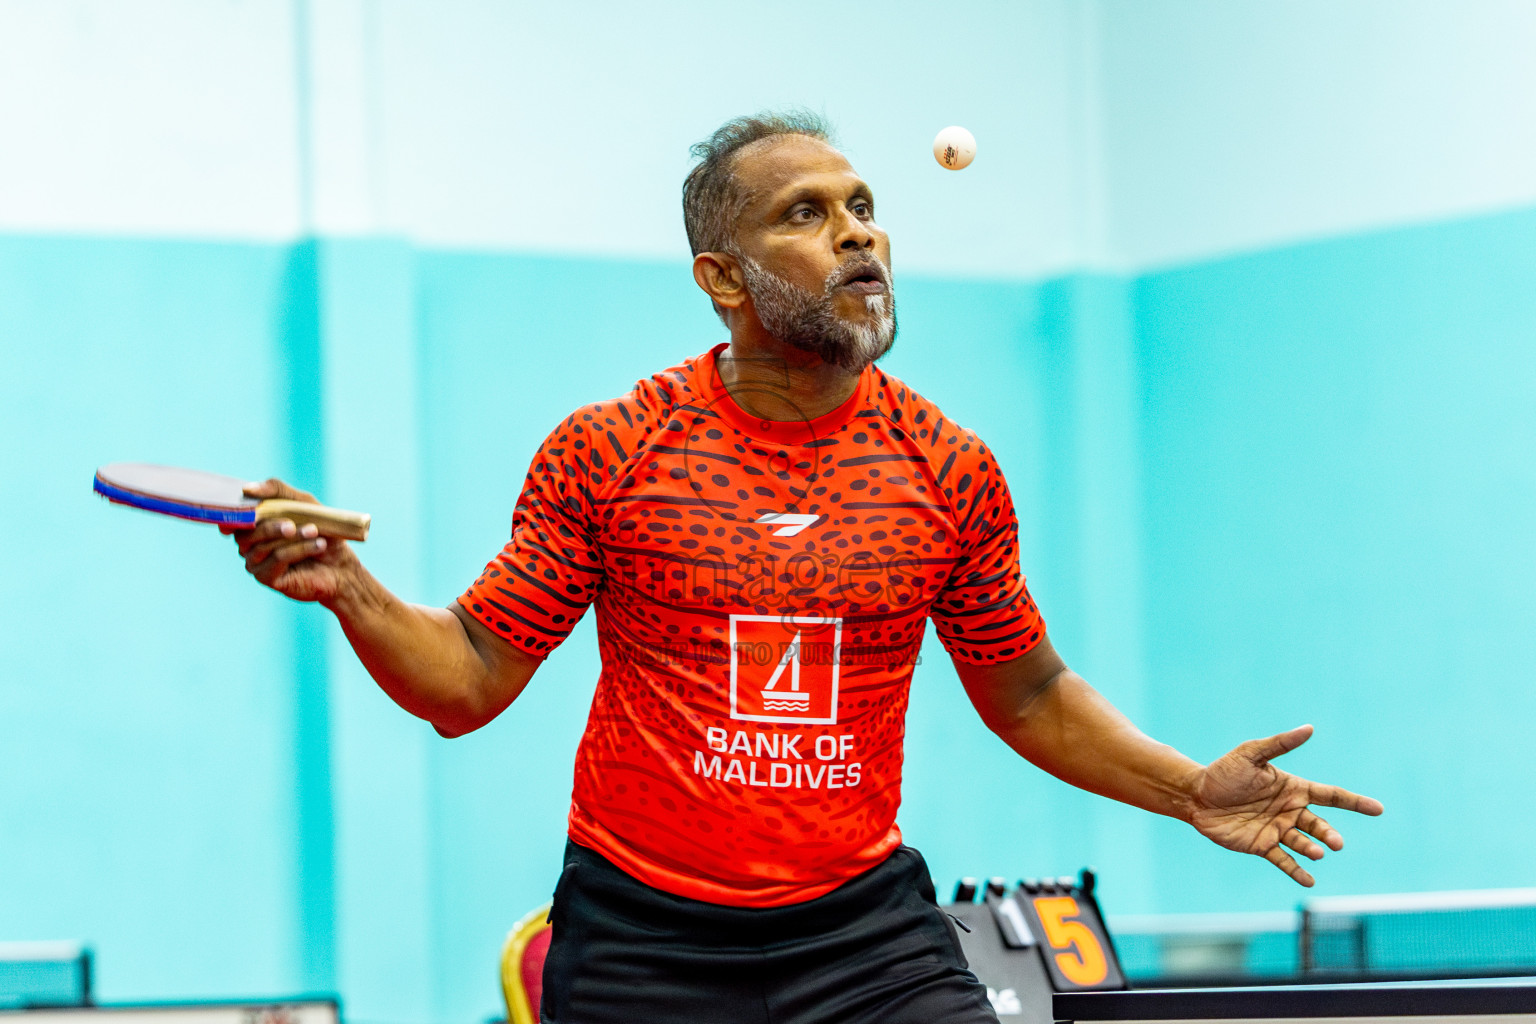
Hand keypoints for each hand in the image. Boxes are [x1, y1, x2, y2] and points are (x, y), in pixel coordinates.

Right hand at [220, 478, 359, 604]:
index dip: (238, 513)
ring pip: (263, 546)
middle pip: (247, 532)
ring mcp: (254, 562)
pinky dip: (299, 549)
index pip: (235, 515)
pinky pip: (276, 559)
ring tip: (315, 532)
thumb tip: (247, 489)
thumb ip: (276, 491)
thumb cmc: (320, 530)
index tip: (252, 511)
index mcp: (252, 523)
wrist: (339, 564)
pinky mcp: (265, 577)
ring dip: (293, 537)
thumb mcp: (302, 503)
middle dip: (274, 526)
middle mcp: (247, 543)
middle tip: (295, 524)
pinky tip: (318, 545)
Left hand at [1189, 724, 1383, 885]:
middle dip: (1329, 834)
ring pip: (1303, 843)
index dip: (1354, 802)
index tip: (1378, 809)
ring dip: (1312, 850)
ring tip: (1317, 853)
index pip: (1330, 795)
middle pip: (1319, 824)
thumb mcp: (1251, 754)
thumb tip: (1309, 728)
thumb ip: (1280, 744)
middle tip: (1335, 843)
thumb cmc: (1224, 772)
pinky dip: (1297, 871)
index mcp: (1293, 789)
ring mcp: (1277, 830)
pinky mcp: (1262, 846)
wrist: (1195, 796)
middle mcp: (1290, 811)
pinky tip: (1309, 880)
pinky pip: (1284, 860)